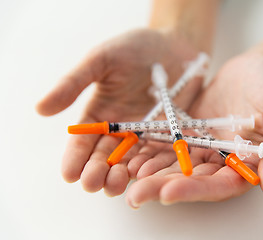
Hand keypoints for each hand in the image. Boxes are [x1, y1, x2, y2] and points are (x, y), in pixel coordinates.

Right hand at [36, 29, 202, 194]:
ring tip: (116, 183)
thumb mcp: (102, 59)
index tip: (69, 174)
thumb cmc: (136, 48)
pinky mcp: (168, 134)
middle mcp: (120, 129)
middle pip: (104, 158)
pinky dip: (149, 167)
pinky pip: (158, 155)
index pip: (83, 142)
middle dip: (96, 173)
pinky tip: (144, 174)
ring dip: (120, 176)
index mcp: (100, 114)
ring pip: (129, 163)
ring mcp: (145, 134)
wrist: (175, 44)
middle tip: (92, 182)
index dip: (74, 158)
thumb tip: (40, 108)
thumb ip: (74, 82)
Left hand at [125, 52, 262, 206]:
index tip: (168, 191)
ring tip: (127, 175)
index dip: (195, 189)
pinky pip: (169, 141)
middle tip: (135, 194)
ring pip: (176, 164)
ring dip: (152, 172)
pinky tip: (132, 153)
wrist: (261, 64)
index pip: (221, 185)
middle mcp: (223, 160)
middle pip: (192, 179)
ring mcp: (205, 146)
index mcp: (249, 164)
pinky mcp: (191, 130)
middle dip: (164, 186)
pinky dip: (151, 148)